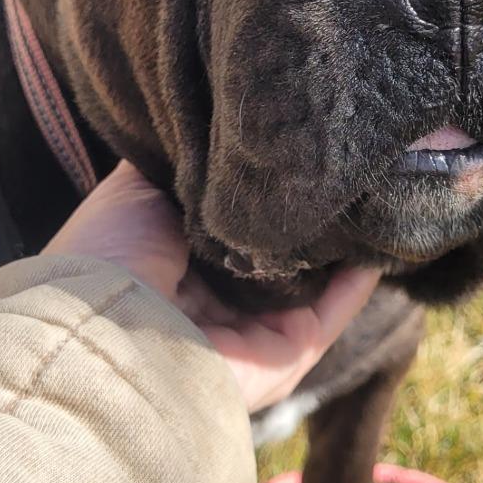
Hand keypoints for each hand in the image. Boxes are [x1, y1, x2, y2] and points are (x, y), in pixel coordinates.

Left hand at [42, 161, 379, 412]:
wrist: (102, 331)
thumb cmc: (108, 254)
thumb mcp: (135, 187)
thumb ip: (181, 163)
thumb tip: (211, 125)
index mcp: (174, 261)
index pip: (228, 222)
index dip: (256, 190)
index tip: (289, 149)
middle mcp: (213, 300)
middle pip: (273, 255)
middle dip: (302, 216)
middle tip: (339, 166)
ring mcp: (251, 332)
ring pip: (309, 283)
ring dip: (338, 244)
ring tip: (369, 191)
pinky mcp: (284, 357)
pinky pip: (332, 313)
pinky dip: (358, 279)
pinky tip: (380, 232)